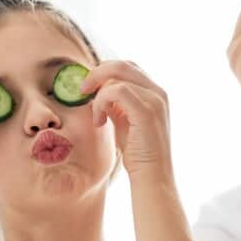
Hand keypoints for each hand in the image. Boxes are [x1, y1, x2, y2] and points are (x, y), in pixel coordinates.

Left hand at [80, 60, 172, 182]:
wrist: (152, 176)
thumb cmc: (138, 153)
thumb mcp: (124, 121)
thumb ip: (115, 103)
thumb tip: (97, 89)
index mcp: (155, 92)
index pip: (127, 67)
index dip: (104, 73)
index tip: (89, 89)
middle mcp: (158, 92)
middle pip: (121, 64)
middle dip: (96, 75)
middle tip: (83, 92)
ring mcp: (155, 99)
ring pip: (117, 75)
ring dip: (98, 93)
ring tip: (97, 116)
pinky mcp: (147, 110)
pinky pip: (117, 90)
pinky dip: (102, 102)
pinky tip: (100, 120)